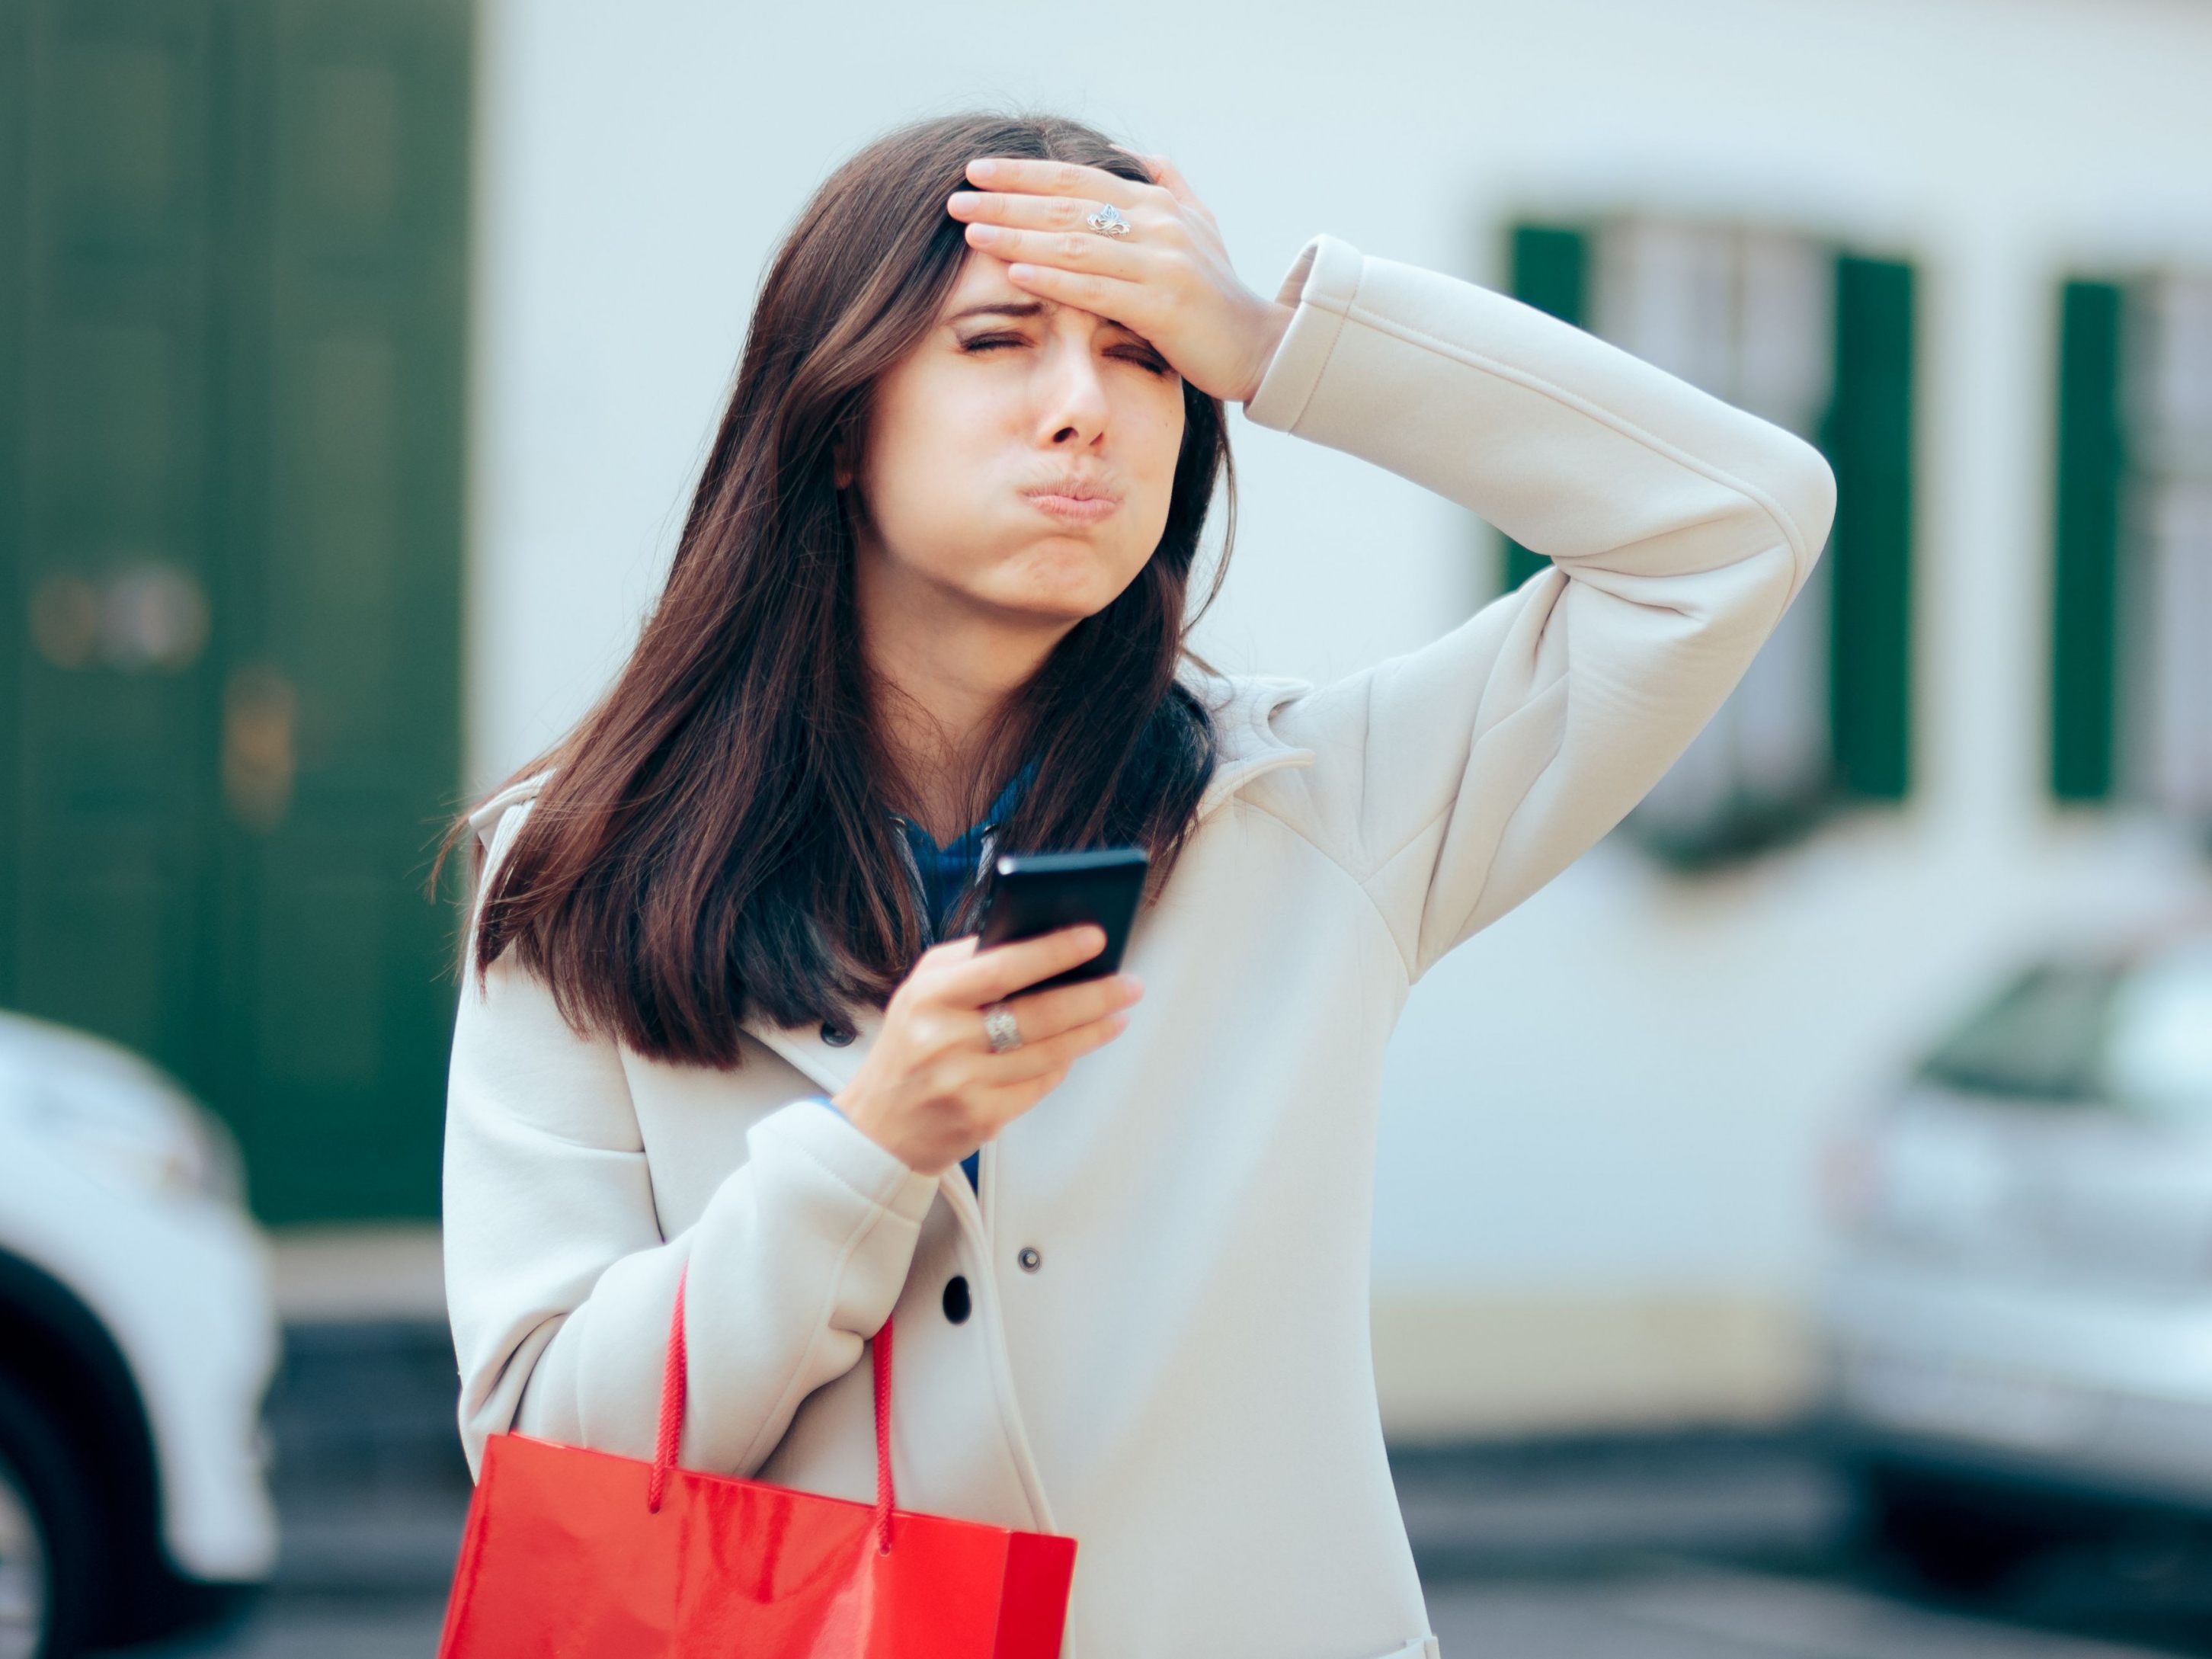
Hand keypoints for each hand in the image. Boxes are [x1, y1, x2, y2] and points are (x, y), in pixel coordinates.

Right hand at [830, 924, 1144, 1176]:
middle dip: (1095, 996)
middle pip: (1038, 1013)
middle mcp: (945, 1039)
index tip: (1094, 938)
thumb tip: (1034, 937)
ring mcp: (964, 1083)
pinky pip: (1039, 1085)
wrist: (874, 1130)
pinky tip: (1077, 1049)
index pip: (1003, 966)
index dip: (1054, 950)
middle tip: (1128, 984)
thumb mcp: (919, 993)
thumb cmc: (905, 1052)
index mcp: (929, 997)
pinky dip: (1063, 1065)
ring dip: (1092, 1032)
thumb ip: (967, 962)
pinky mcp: (981, 1119)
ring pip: (1048, 1053)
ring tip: (1117, 1015)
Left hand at [945, 150, 1293, 405]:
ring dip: (1019, 233)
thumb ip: (1167, 185)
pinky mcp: (1164, 306)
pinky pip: (1097, 288)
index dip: (1024, 171)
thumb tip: (1132, 153)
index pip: (1078, 176)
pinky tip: (1016, 270)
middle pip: (1068, 203)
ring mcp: (1163, 263)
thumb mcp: (1199, 227)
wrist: (1261, 346)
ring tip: (972, 230)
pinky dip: (1054, 277)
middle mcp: (1159, 224)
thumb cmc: (1218, 294)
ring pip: (1076, 242)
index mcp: (1158, 203)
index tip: (976, 169)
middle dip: (1007, 199)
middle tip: (955, 198)